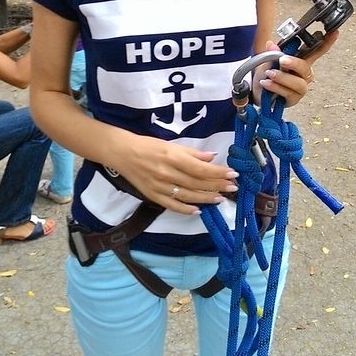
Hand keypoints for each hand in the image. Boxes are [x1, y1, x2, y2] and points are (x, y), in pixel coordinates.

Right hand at [108, 134, 238, 214]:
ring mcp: (160, 187)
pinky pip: (172, 206)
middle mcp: (167, 173)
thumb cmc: (148, 146)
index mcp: (173, 157)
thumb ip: (192, 153)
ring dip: (206, 198)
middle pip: (197, 183)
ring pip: (188, 196)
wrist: (122, 153)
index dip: (218, 173)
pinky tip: (198, 210)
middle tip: (232, 188)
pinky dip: (186, 209)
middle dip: (217, 186)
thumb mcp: (171, 145)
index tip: (232, 174)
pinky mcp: (153, 196)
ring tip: (220, 198)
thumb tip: (212, 158)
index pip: (201, 169)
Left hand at [256, 30, 338, 106]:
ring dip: (282, 77)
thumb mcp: (267, 60)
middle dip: (294, 63)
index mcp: (302, 61)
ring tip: (269, 74)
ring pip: (298, 83)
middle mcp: (304, 75)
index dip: (327, 42)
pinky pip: (288, 93)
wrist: (257, 91)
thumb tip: (271, 45)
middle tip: (282, 60)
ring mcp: (300, 88)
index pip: (317, 51)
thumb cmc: (267, 73)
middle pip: (305, 68)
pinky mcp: (293, 99)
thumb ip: (271, 53)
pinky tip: (267, 83)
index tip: (334, 32)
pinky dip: (276, 87)